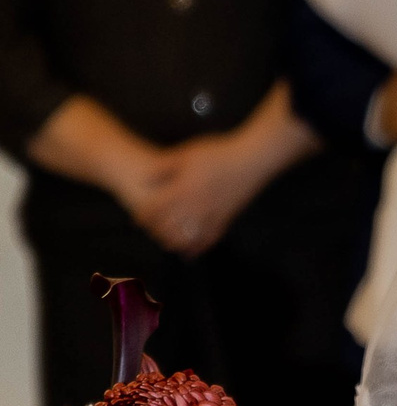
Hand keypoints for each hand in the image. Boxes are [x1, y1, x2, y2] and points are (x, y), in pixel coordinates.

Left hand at [133, 82, 321, 255]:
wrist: (252, 160)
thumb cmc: (219, 153)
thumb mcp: (187, 153)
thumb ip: (164, 166)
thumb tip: (144, 177)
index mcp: (183, 190)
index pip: (155, 209)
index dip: (143, 216)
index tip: (137, 218)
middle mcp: (195, 207)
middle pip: (168, 228)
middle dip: (155, 231)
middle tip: (149, 230)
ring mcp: (211, 216)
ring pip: (186, 238)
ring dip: (173, 242)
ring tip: (166, 241)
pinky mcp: (225, 221)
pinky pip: (207, 240)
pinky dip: (196, 249)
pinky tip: (189, 252)